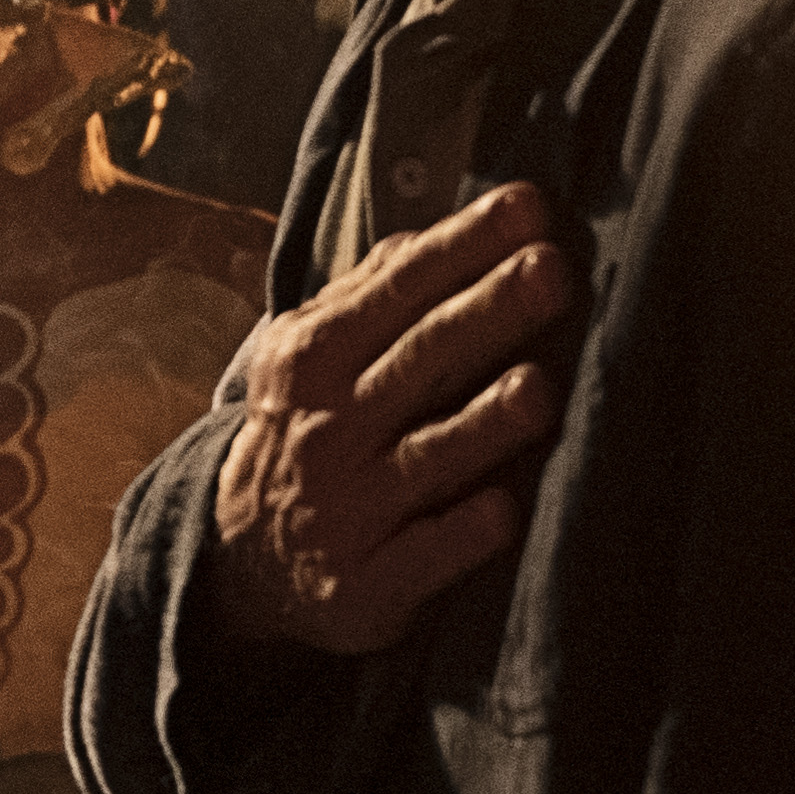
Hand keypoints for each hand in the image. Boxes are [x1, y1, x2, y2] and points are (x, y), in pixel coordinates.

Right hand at [206, 186, 571, 659]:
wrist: (243, 558)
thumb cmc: (308, 431)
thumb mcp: (311, 354)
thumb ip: (370, 292)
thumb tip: (430, 231)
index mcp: (316, 357)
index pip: (400, 288)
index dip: (463, 246)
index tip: (527, 208)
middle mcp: (329, 428)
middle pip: (420, 360)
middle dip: (487, 312)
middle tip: (551, 271)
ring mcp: (348, 508)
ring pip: (427, 458)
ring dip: (483, 424)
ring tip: (538, 389)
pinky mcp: (369, 584)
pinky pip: (425, 556)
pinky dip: (463, 534)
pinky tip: (505, 513)